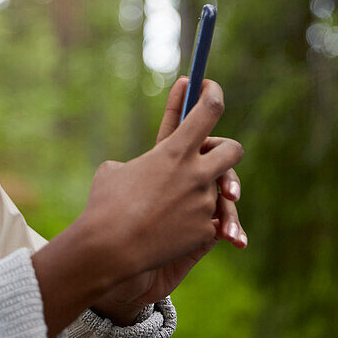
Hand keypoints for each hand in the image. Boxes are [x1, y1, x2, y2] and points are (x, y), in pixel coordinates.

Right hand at [91, 78, 246, 323]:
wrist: (110, 250)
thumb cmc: (104, 206)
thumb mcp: (113, 172)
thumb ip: (136, 166)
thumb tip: (135, 171)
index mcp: (174, 151)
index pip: (207, 111)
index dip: (213, 94)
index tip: (211, 87)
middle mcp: (196, 174)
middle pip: (233, 151)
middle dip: (227, 150)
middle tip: (214, 152)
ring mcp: (203, 204)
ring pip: (218, 193)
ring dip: (202, 195)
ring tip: (176, 206)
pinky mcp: (204, 232)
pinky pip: (208, 223)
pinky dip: (194, 225)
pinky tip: (172, 233)